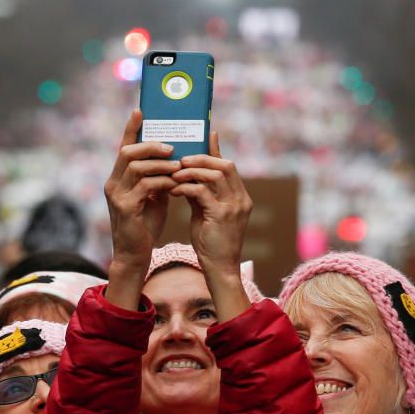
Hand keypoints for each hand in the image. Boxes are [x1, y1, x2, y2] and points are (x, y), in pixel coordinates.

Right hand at [104, 110, 178, 308]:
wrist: (135, 254)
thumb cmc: (145, 224)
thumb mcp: (154, 196)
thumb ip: (160, 177)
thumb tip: (176, 158)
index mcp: (119, 178)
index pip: (123, 147)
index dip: (130, 129)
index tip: (139, 111)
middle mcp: (113, 184)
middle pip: (128, 152)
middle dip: (151, 145)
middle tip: (171, 146)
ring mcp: (117, 196)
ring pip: (136, 166)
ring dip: (159, 163)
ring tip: (177, 164)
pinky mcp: (125, 208)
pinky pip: (145, 186)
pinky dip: (162, 182)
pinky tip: (174, 184)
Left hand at [169, 132, 252, 319]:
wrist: (219, 269)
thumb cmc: (211, 242)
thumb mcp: (207, 212)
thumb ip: (202, 192)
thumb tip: (190, 173)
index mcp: (240, 197)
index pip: (228, 166)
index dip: (213, 152)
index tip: (196, 144)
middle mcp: (241, 199)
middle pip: (225, 165)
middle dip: (201, 158)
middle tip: (181, 160)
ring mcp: (234, 207)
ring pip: (214, 174)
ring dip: (191, 171)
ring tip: (174, 174)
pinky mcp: (221, 216)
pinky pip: (201, 192)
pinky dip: (186, 187)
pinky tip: (174, 191)